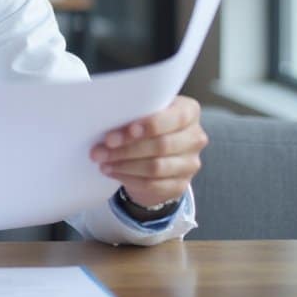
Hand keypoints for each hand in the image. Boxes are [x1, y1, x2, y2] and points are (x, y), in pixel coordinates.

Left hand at [90, 95, 206, 207]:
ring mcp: (190, 164)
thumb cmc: (147, 126)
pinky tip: (112, 172)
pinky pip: (153, 184)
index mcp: (189, 112)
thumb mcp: (145, 113)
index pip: (176, 118)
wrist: (155, 155)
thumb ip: (135, 112)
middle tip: (101, 149)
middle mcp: (195, 137)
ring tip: (103, 161)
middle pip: (162, 145)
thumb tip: (108, 118)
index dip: (152, 125)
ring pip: (156, 167)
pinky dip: (129, 178)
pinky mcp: (180, 185)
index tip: (128, 130)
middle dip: (128, 148)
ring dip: (124, 165)